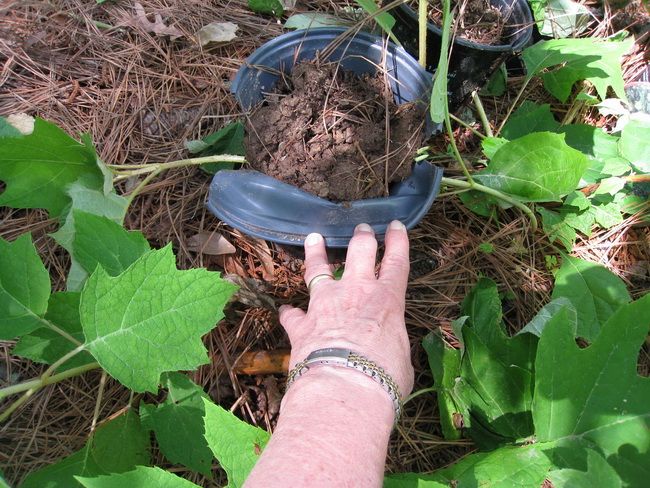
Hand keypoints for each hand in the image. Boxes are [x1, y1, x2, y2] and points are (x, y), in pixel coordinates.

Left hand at [279, 221, 413, 396]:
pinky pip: (293, 314)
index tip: (395, 225)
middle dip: (362, 237)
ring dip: (315, 252)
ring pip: (318, 270)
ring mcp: (325, 304)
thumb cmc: (384, 378)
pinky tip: (286, 310)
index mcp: (387, 300)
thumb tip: (391, 353)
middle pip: (359, 253)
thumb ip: (393, 345)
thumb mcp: (401, 358)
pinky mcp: (302, 324)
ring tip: (313, 238)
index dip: (397, 241)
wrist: (344, 388)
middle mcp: (355, 292)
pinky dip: (290, 313)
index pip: (396, 262)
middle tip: (361, 227)